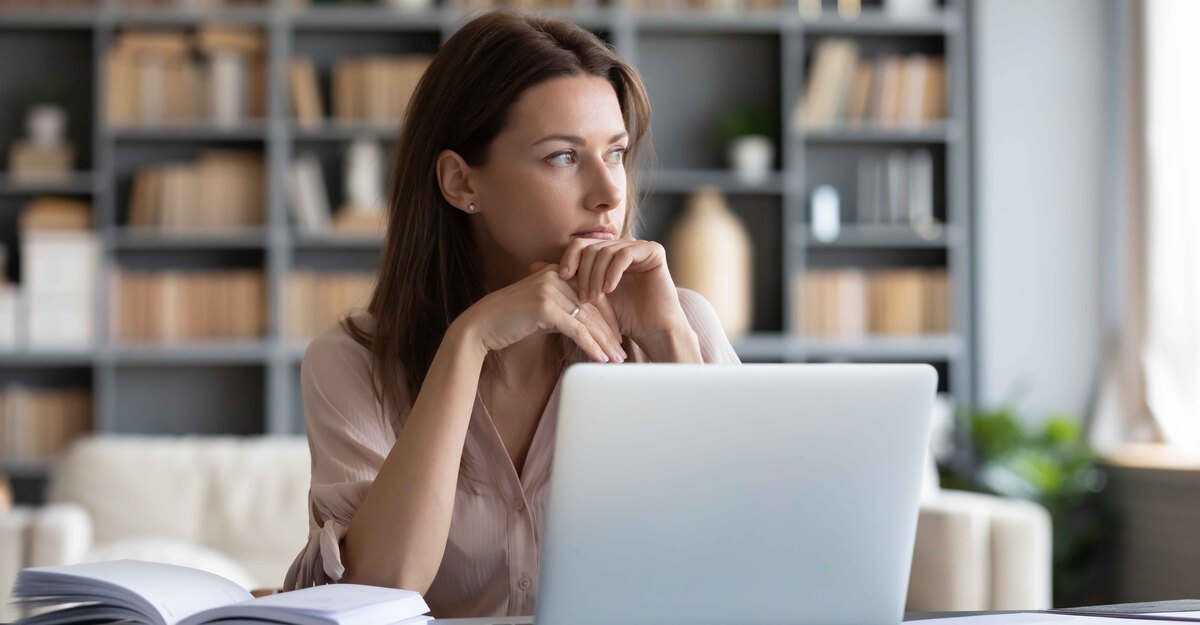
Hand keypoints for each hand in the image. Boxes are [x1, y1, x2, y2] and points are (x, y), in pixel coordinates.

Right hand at [455, 263, 626, 363]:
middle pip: (593, 307)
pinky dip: (591, 346)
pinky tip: (601, 359)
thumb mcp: (541, 310)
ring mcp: (550, 290)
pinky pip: (576, 329)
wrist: (481, 326)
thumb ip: (563, 310)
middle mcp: (555, 277)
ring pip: (587, 320)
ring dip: (604, 343)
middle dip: (610, 332)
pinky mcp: (545, 307)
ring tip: (617, 359)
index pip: (591, 295)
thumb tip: (586, 325)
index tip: (618, 338)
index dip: (608, 318)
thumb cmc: (509, 321)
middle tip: (622, 352)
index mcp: (556, 273)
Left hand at [552, 238, 690, 343]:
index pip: (580, 246)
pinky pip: (625, 254)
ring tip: (594, 298)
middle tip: (582, 297)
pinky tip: (609, 290)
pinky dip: (613, 272)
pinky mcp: (653, 251)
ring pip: (606, 251)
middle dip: (583, 272)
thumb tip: (532, 265)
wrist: (652, 331)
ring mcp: (638, 246)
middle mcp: (622, 246)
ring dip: (596, 276)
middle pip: (591, 247)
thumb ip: (565, 280)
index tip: (561, 279)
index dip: (569, 260)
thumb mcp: (587, 298)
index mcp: (607, 253)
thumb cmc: (621, 319)